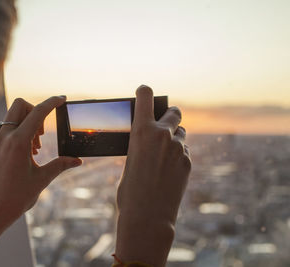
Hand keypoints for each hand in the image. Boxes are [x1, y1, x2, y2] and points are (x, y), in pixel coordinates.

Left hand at [0, 96, 81, 222]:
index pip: (38, 112)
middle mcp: (6, 137)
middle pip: (21, 105)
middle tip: (44, 132)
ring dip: (30, 122)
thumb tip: (77, 160)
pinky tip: (30, 151)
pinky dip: (22, 130)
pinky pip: (10, 127)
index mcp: (18, 142)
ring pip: (14, 115)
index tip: (62, 98)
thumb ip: (60, 165)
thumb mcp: (42, 179)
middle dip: (36, 110)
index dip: (52, 102)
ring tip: (37, 146)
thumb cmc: (15, 197)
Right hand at [115, 85, 190, 265]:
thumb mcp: (130, 160)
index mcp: (141, 130)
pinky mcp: (188, 161)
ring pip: (181, 133)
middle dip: (170, 114)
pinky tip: (170, 170)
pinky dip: (179, 155)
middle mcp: (162, 134)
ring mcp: (179, 148)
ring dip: (175, 137)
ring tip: (165, 154)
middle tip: (166, 120)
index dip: (144, 92)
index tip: (144, 92)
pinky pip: (185, 150)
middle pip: (174, 111)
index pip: (145, 96)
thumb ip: (141, 144)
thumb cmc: (130, 190)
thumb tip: (149, 139)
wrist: (148, 216)